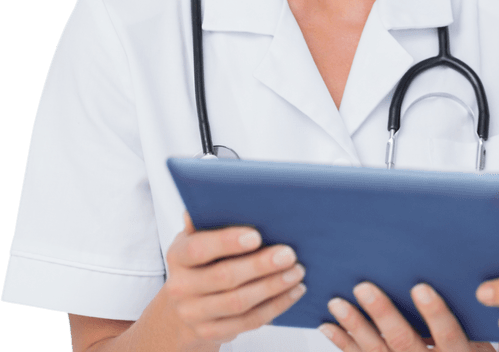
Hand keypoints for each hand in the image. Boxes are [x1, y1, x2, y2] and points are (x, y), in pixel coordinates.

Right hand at [158, 213, 306, 348]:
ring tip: (297, 271)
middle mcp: (181, 287)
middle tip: (289, 253)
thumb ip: (210, 218)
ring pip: (239, 303)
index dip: (227, 242)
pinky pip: (248, 321)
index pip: (198, 249)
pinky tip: (294, 291)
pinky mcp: (212, 333)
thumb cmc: (201, 262)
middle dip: (260, 265)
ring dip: (273, 286)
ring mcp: (196, 314)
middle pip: (224, 278)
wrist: (181, 309)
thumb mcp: (198, 238)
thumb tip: (223, 188)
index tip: (256, 235)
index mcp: (178, 255)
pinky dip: (276, 306)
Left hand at [319, 281, 494, 351]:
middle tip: (363, 287)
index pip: (448, 334)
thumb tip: (466, 281)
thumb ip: (471, 318)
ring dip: (355, 326)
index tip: (421, 288)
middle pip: (403, 341)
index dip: (435, 313)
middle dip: (382, 313)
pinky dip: (343, 343)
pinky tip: (329, 327)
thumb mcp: (482, 344)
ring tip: (337, 303)